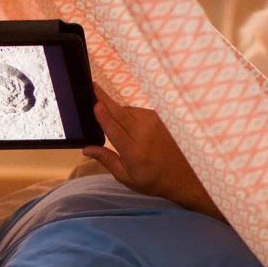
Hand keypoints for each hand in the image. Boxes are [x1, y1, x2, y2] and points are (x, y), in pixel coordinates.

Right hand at [83, 84, 222, 219]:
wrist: (181, 176)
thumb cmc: (150, 179)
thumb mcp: (125, 177)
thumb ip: (106, 160)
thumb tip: (86, 149)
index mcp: (134, 152)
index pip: (116, 130)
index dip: (104, 118)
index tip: (95, 105)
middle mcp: (144, 134)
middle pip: (120, 112)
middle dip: (104, 98)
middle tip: (92, 86)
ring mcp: (153, 123)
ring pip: (127, 109)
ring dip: (115, 109)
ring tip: (105, 112)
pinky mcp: (157, 118)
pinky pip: (136, 110)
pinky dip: (126, 113)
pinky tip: (124, 122)